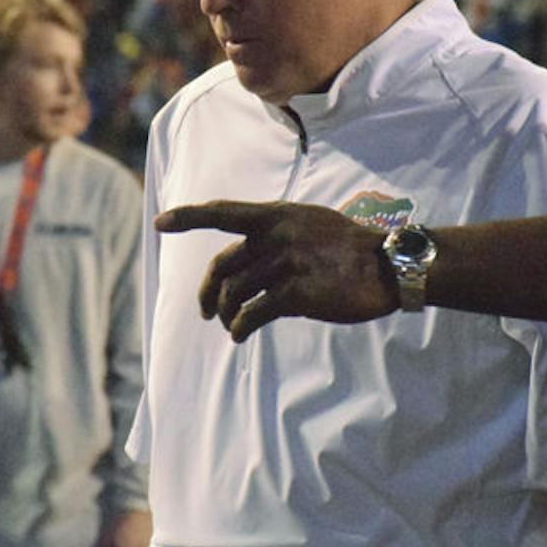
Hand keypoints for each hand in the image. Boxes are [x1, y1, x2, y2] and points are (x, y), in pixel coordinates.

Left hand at [157, 200, 398, 341]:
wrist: (386, 266)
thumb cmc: (348, 246)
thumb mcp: (309, 222)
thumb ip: (275, 232)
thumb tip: (247, 255)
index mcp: (276, 214)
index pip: (222, 211)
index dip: (187, 216)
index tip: (160, 222)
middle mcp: (275, 236)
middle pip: (221, 266)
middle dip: (206, 291)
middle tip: (205, 311)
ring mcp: (285, 264)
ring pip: (233, 294)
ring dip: (225, 315)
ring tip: (232, 327)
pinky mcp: (296, 294)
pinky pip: (252, 314)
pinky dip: (240, 327)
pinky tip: (242, 335)